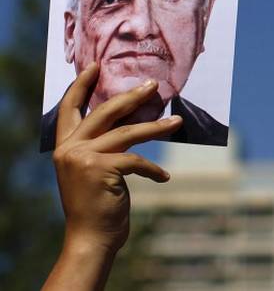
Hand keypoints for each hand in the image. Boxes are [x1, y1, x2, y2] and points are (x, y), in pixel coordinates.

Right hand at [44, 63, 181, 290]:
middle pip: (105, 112)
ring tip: (177, 123)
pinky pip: (137, 160)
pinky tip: (164, 177)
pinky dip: (153, 169)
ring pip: (128, 132)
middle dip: (132, 96)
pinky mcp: (101, 169)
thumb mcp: (93, 171)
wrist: (91, 238)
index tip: (96, 67)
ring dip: (156, 128)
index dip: (81, 86)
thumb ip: (100, 147)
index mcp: (64, 147)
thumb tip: (129, 121)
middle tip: (154, 85)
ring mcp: (83, 158)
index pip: (69, 109)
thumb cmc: (97, 205)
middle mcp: (70, 149)